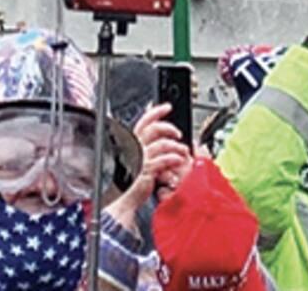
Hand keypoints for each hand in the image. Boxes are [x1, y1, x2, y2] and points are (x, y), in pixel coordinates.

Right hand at [104, 105, 190, 226]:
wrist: (124, 199)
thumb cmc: (131, 181)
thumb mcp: (139, 160)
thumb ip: (148, 150)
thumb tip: (163, 142)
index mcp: (132, 142)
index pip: (144, 121)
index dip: (156, 111)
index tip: (167, 107)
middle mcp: (135, 147)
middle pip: (153, 128)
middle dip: (169, 128)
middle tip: (178, 133)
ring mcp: (141, 158)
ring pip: (162, 143)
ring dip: (176, 146)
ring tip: (183, 151)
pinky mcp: (146, 170)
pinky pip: (163, 159)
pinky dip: (173, 158)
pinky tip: (179, 160)